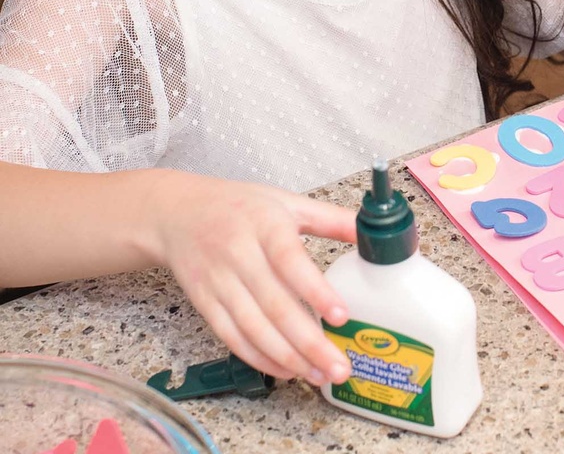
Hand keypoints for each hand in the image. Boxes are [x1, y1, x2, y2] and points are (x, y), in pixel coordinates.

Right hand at [146, 171, 355, 385]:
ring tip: (318, 375)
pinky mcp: (205, 303)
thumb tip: (371, 231)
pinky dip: (259, 358)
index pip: (291, 261)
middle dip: (309, 342)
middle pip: (275, 305)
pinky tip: (286, 371)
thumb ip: (330, 218)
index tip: (342, 315)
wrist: (178, 213)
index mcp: (265, 225)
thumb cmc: (240, 205)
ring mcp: (219, 282)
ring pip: (253, 328)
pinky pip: (232, 337)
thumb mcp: (287, 202)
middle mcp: (240, 255)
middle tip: (339, 367)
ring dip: (287, 358)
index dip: (315, 291)